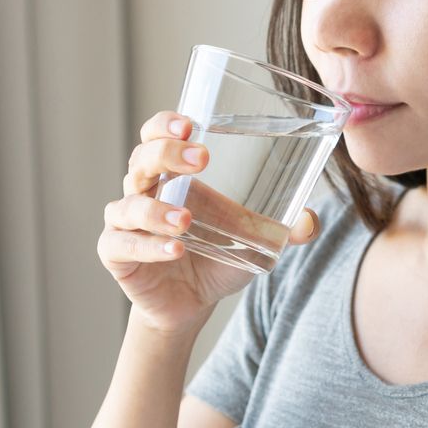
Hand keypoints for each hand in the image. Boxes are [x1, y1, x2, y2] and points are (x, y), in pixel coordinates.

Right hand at [97, 110, 320, 336]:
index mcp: (170, 175)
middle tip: (200, 160)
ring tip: (186, 221)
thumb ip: (283, 229)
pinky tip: (174, 250)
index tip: (191, 124)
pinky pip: (122, 246)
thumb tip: (310, 222)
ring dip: (156, 211)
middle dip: (166, 154)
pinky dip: (147, 247)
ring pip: (128, 206)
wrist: (190, 304)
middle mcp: (143, 192)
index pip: (157, 135)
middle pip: (141, 159)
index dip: (166, 124)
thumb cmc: (215, 256)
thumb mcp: (253, 239)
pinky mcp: (117, 256)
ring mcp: (126, 224)